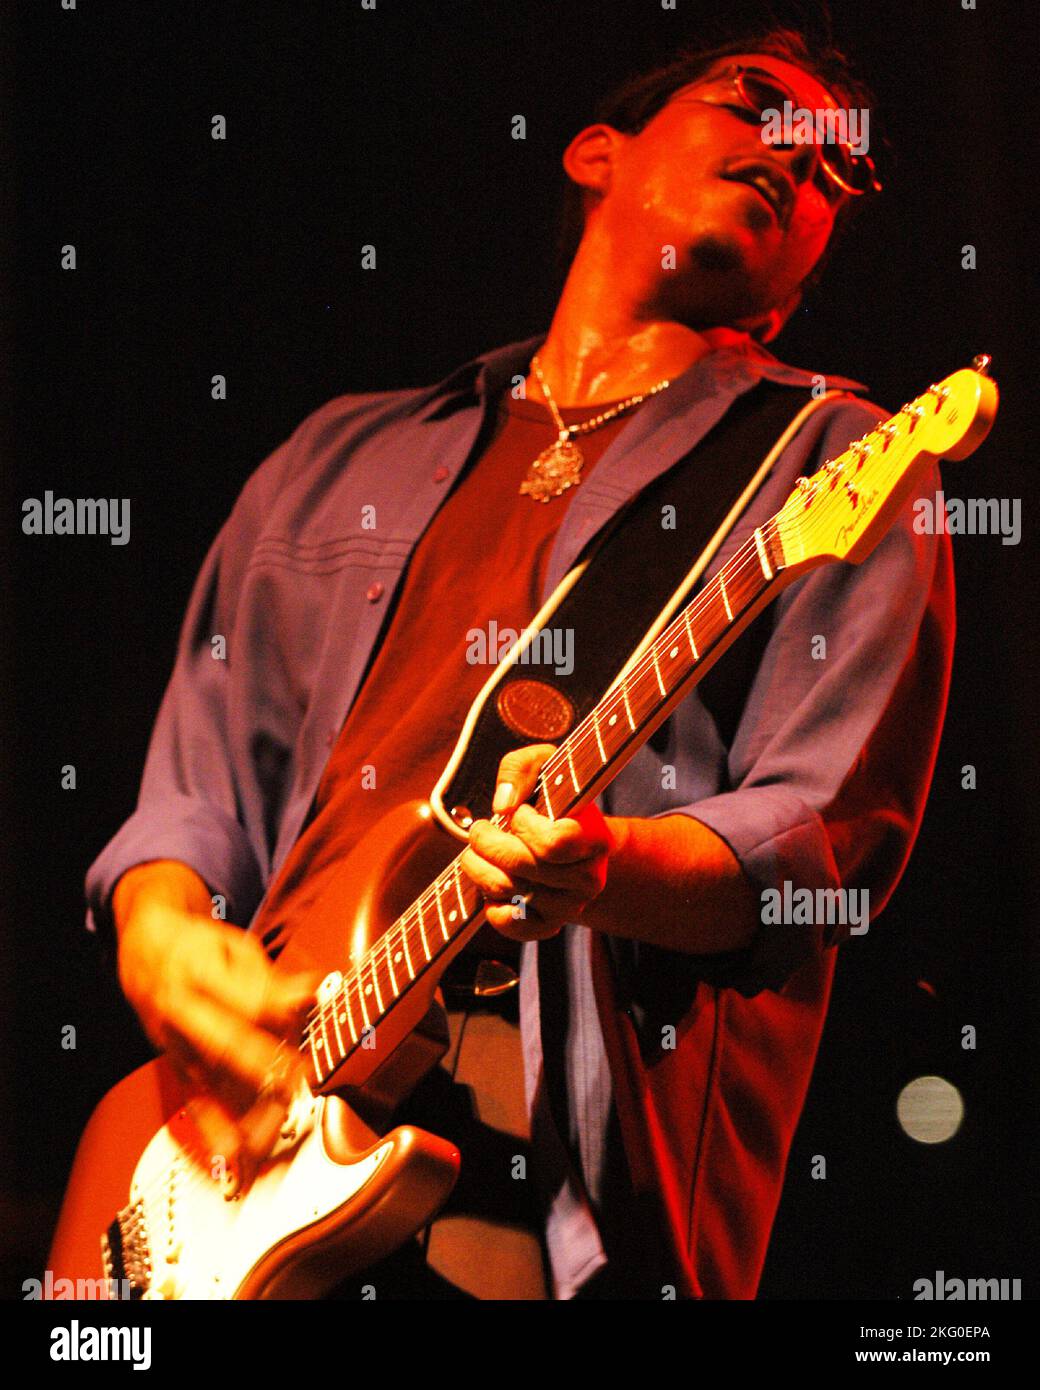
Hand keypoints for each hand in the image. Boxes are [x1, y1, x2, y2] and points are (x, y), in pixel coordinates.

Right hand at [115, 865, 318, 1188]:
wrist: (144, 951)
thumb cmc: (196, 946)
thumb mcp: (234, 947)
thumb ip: (270, 978)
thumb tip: (312, 991)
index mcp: (198, 973)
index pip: (244, 1000)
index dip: (280, 1013)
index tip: (310, 1020)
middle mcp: (180, 1011)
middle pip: (224, 1043)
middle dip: (264, 1067)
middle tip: (297, 1079)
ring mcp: (173, 1042)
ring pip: (212, 1081)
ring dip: (247, 1107)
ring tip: (279, 1127)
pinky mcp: (174, 1065)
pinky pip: (194, 1101)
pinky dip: (214, 1130)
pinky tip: (234, 1153)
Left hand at [460, 744, 612, 940]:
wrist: (575, 842)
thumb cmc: (556, 799)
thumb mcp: (544, 765)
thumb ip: (520, 767)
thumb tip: (503, 804)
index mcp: (595, 839)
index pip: (553, 843)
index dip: (525, 825)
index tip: (519, 812)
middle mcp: (589, 879)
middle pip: (522, 866)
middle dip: (486, 842)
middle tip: (479, 830)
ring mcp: (569, 906)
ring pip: (507, 891)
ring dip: (478, 867)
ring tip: (476, 852)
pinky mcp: (549, 926)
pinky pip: (510, 925)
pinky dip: (490, 904)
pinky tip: (491, 885)